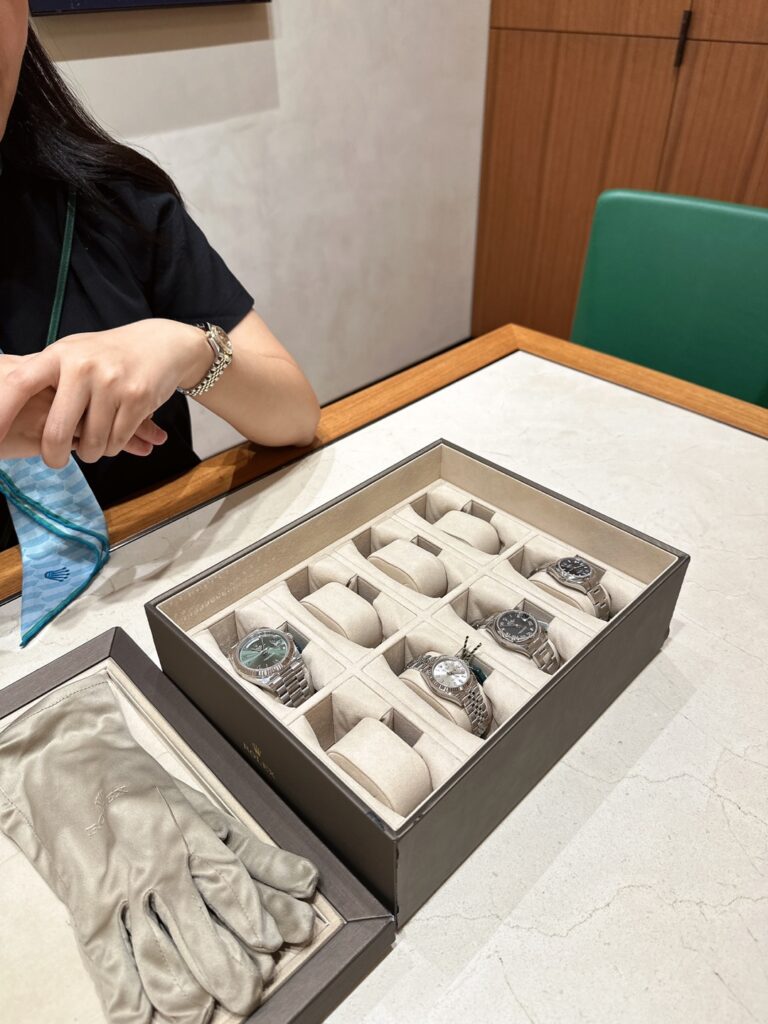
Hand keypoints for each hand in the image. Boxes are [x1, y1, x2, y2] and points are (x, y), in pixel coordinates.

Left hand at [0, 320, 209, 467]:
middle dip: (54, 456)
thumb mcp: (72, 354)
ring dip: (91, 452)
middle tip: (55, 460)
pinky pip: (116, 442)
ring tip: (93, 441)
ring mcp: (112, 383)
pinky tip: (115, 433)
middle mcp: (83, 367)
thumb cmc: (107, 355)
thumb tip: (4, 405)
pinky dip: (114, 447)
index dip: (0, 413)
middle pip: (57, 431)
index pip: (20, 385)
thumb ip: (43, 376)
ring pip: (91, 444)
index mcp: (59, 355)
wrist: (160, 344)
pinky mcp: (137, 399)